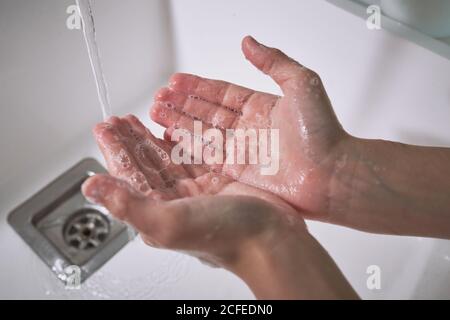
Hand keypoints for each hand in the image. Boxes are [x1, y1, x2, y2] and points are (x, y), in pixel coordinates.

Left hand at [81, 114, 356, 298]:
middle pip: (145, 165)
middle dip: (129, 141)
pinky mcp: (216, 180)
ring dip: (150, 138)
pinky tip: (172, 130)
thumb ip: (128, 204)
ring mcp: (196, 190)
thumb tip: (91, 188)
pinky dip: (180, 141)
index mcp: (157, 212)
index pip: (127, 177)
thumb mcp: (167, 221)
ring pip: (166, 158)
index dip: (114, 152)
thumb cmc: (224, 235)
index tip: (103, 129)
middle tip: (117, 120)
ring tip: (137, 119)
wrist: (271, 237)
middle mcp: (174, 202)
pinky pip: (192, 156)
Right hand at [150, 36, 352, 220]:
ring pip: (202, 132)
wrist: (331, 175)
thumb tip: (248, 41)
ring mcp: (242, 150)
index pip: (221, 93)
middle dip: (181, 103)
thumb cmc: (323, 132)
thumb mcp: (301, 83)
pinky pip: (207, 155)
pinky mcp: (238, 171)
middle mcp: (249, 128)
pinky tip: (171, 136)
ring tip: (156, 112)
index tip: (176, 80)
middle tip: (159, 96)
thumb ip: (273, 61)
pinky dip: (188, 146)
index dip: (198, 86)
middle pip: (207, 111)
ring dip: (178, 122)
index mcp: (261, 106)